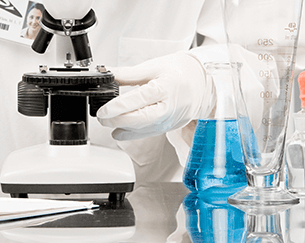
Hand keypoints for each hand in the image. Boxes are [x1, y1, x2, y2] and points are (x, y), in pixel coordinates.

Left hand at [96, 52, 214, 139]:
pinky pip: (149, 133)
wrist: (202, 81)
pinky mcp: (170, 126)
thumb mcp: (153, 67)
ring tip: (108, 123)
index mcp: (167, 87)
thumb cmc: (180, 71)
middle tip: (102, 118)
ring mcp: (171, 119)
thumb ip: (128, 74)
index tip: (104, 110)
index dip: (120, 106)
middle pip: (142, 118)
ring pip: (145, 129)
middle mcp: (170, 106)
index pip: (141, 99)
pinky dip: (132, 133)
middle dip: (119, 120)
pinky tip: (119, 132)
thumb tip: (106, 73)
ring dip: (124, 128)